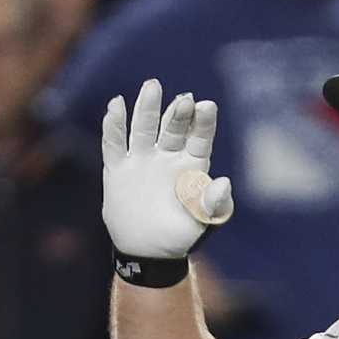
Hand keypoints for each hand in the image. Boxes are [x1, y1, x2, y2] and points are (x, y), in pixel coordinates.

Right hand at [102, 80, 234, 260]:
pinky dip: (114, 125)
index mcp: (190, 169)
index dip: (203, 124)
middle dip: (178, 113)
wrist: (147, 252)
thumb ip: (213, 203)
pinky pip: (115, 143)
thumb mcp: (200, 223)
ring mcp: (141, 160)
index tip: (207, 106)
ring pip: (144, 128)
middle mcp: (166, 158)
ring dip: (147, 108)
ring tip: (153, 86)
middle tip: (185, 98)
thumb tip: (225, 181)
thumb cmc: (180, 237)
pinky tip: (115, 105)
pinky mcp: (118, 168)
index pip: (198, 140)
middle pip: (173, 129)